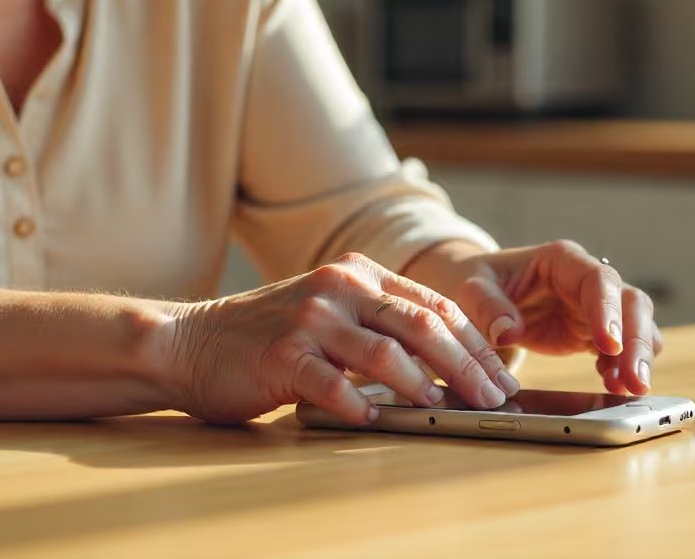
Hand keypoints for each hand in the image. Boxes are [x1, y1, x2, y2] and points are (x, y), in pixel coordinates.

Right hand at [163, 253, 519, 424]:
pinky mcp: (282, 354)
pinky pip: (331, 383)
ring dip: (424, 387)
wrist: (190, 342)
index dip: (477, 342)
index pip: (435, 305)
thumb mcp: (331, 313)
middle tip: (494, 398)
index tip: (503, 375)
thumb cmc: (268, 336)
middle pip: (423, 326)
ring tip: (445, 410)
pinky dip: (358, 404)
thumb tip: (449, 368)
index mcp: (359, 274)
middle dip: (468, 366)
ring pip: (386, 353)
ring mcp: (310, 319)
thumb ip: (380, 326)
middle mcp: (340, 288)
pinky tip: (373, 420)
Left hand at [406, 241, 663, 395]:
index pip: (597, 280)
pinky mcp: (594, 333)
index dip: (608, 310)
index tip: (609, 344)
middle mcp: (587, 280)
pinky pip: (622, 349)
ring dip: (638, 357)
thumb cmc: (479, 282)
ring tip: (629, 389)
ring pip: (636, 326)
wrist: (481, 293)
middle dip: (637, 341)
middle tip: (635, 380)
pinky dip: (623, 368)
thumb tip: (508, 332)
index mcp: (562, 261)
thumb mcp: (473, 288)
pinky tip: (615, 388)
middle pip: (630, 303)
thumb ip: (488, 307)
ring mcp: (596, 307)